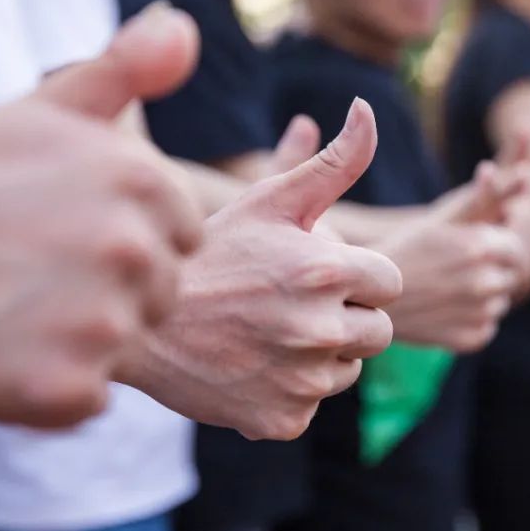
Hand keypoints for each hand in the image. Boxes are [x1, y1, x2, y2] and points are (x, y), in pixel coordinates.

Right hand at [0, 3, 202, 426]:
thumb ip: (125, 71)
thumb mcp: (40, 111)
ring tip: (7, 309)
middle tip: (25, 272)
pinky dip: (47, 391)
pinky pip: (88, 398)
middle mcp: (132, 248)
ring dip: (78, 342)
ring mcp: (100, 322)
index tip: (61, 232)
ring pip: (126, 348)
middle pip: (162, 296)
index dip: (125, 242)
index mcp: (142, 179)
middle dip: (108, 293)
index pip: (184, 237)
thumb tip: (184, 25)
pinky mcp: (65, 389)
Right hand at [116, 99, 402, 440]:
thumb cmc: (210, 253)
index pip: (389, 283)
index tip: (316, 275)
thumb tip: (367, 110)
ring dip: (320, 355)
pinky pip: (310, 406)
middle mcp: (322, 329)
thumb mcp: (270, 200)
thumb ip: (332, 161)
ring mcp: (303, 381)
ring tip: (267, 333)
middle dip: (347, 317)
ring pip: (346, 371)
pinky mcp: (283, 420)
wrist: (140, 325)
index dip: (357, 277)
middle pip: (377, 331)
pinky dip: (287, 391)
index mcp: (328, 272)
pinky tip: (250, 366)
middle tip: (290, 305)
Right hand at [374, 163, 529, 352]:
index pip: (518, 245)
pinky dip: (473, 319)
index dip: (503, 246)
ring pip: (500, 301)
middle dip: (495, 270)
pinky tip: (444, 309)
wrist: (363, 299)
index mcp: (480, 246)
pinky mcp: (472, 340)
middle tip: (460, 269)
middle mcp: (484, 282)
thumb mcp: (443, 218)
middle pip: (512, 275)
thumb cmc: (405, 250)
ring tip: (448, 288)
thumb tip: (527, 173)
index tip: (480, 248)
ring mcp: (479, 314)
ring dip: (484, 295)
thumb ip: (488, 197)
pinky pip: (488, 326)